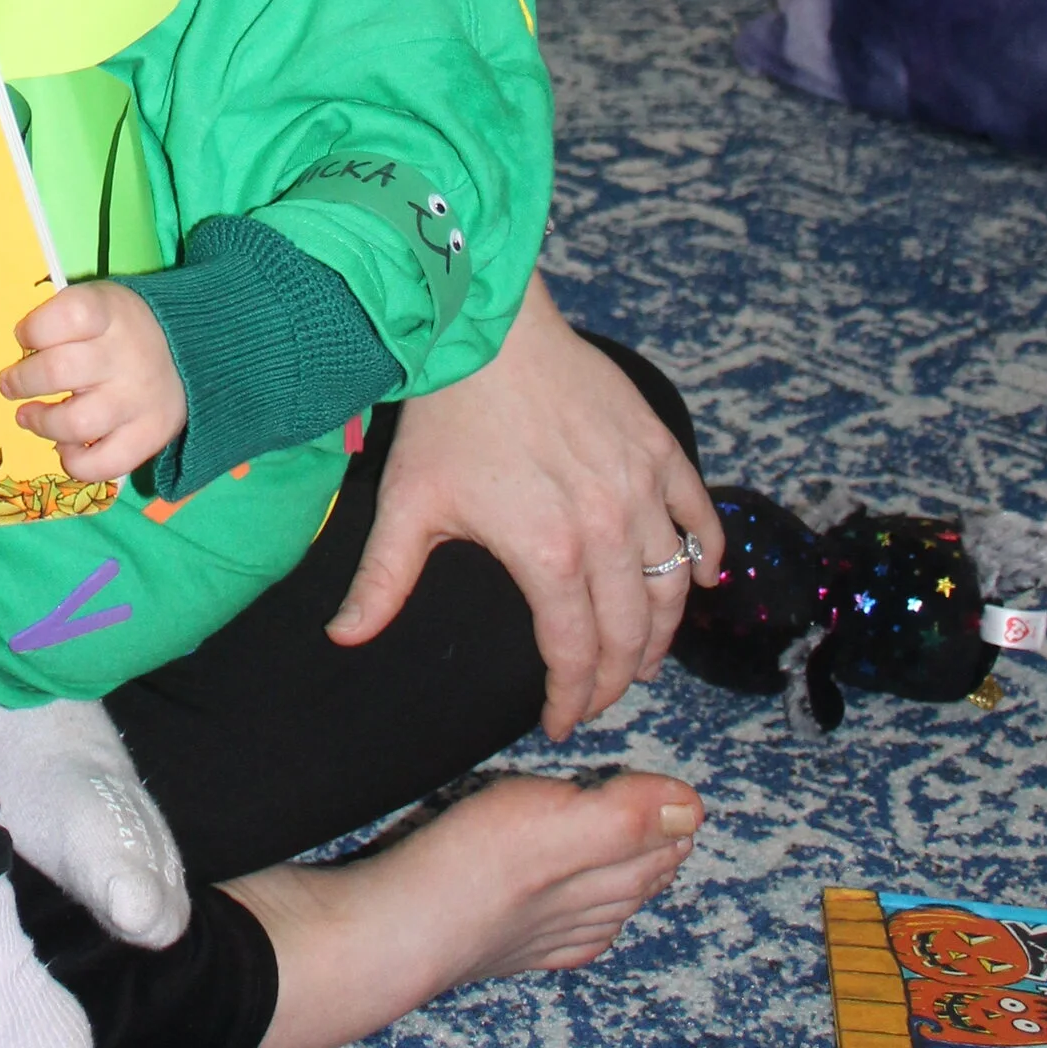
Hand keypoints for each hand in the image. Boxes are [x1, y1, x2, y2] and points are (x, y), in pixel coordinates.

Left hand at [0, 279, 185, 483]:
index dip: (34, 328)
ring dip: (41, 423)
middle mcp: (127, 355)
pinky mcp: (149, 436)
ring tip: (28, 415)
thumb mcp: (99, 302)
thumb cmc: (122, 327)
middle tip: (9, 383)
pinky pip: (104, 463)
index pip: (69, 315)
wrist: (190, 351)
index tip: (24, 336)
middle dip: (22, 380)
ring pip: (76, 423)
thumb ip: (61, 319)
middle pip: (59, 370)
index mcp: (112, 312)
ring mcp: (139, 400)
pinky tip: (64, 447)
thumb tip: (19, 352)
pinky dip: (74, 462)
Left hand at [325, 274, 723, 741]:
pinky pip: (699, 518)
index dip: (572, 699)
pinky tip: (699, 580)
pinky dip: (705, 557)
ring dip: (662, 632)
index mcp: (549, 555)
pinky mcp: (658, 450)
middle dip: (618, 680)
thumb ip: (380, 582)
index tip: (560, 721)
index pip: (575, 655)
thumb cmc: (446, 415)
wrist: (488, 326)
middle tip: (600, 697)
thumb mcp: (407, 504)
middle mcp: (607, 530)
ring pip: (670, 587)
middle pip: (630, 634)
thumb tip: (342, 639)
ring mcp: (641, 488)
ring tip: (643, 657)